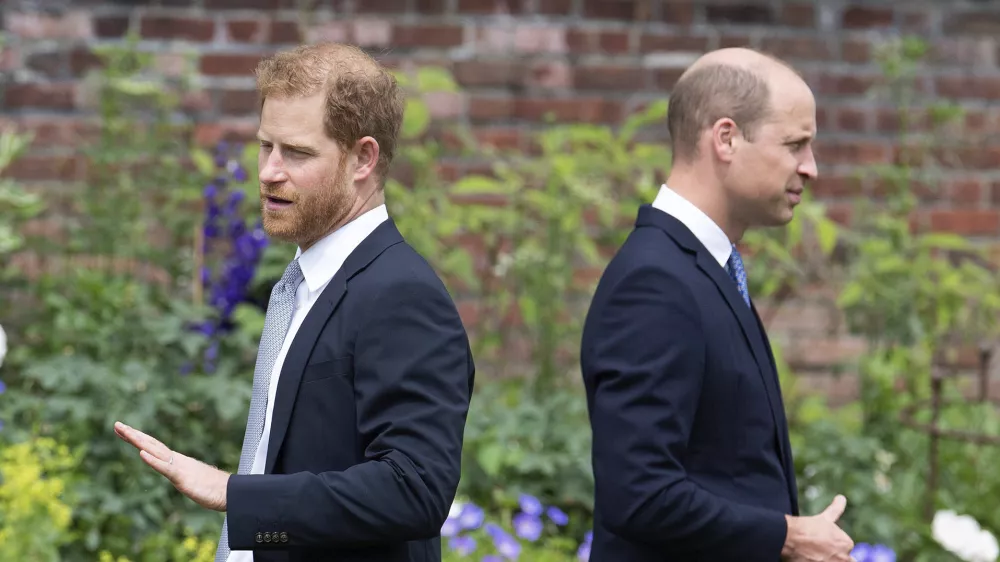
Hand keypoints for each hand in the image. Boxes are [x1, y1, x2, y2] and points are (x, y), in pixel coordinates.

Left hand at [114, 421, 229, 511]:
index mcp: (176, 461)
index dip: (138, 438)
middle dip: (133, 434)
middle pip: (152, 444)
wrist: (230, 492)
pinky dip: (153, 460)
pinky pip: (166, 468)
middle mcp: (176, 460)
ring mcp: (179, 467)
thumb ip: (185, 476)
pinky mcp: (183, 478)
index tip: (123, 430)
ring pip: (156, 451)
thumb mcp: (192, 481)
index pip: (153, 447)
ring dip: (139, 441)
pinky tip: (141, 454)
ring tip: (125, 432)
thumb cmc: (214, 489)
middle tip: (116, 424)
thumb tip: (183, 475)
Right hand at [781, 495, 855, 561]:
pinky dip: (816, 561)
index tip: (820, 545)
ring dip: (826, 559)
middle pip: (842, 560)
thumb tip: (842, 497)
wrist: (789, 537)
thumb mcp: (824, 518)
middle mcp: (845, 557)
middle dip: (833, 557)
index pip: (845, 550)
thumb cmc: (806, 527)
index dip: (832, 548)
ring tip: (814, 555)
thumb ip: (836, 509)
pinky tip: (811, 558)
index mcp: (846, 543)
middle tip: (818, 552)